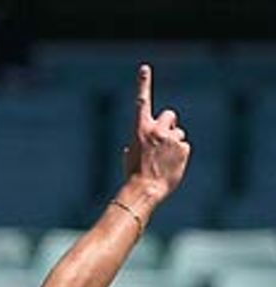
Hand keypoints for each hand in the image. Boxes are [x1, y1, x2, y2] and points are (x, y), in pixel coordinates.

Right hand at [122, 64, 190, 199]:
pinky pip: (184, 147)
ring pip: (178, 134)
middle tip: (164, 140)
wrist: (145, 190)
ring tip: (164, 161)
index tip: (144, 68)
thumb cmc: (133, 175)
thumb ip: (138, 143)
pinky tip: (171, 166)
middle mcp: (157, 130)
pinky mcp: (183, 148)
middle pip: (170, 115)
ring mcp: (171, 138)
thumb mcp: (131, 156)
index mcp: (140, 130)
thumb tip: (135, 147)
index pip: (142, 102)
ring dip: (174, 143)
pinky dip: (179, 155)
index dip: (143, 84)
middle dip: (169, 124)